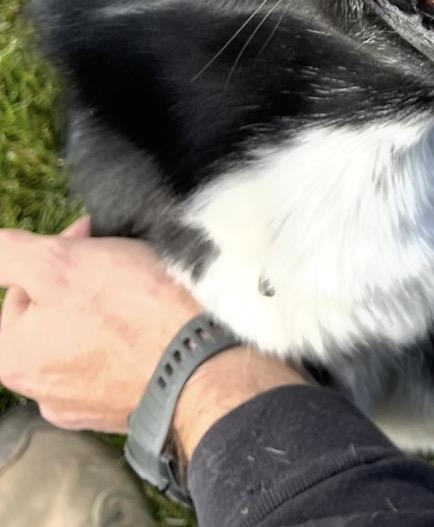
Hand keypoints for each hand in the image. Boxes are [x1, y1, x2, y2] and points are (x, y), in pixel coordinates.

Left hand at [0, 218, 304, 461]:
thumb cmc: (133, 311)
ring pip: (88, 339)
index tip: (96, 237)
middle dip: (85, 282)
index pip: (22, 286)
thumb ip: (10, 255)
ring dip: (110, 313)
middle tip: (124, 259)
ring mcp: (82, 406)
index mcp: (11, 356)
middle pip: (55, 313)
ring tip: (146, 291)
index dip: (61, 251)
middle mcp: (38, 390)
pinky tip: (156, 327)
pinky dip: (133, 343)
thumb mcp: (59, 263)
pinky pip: (120, 364)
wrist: (200, 361)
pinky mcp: (123, 410)